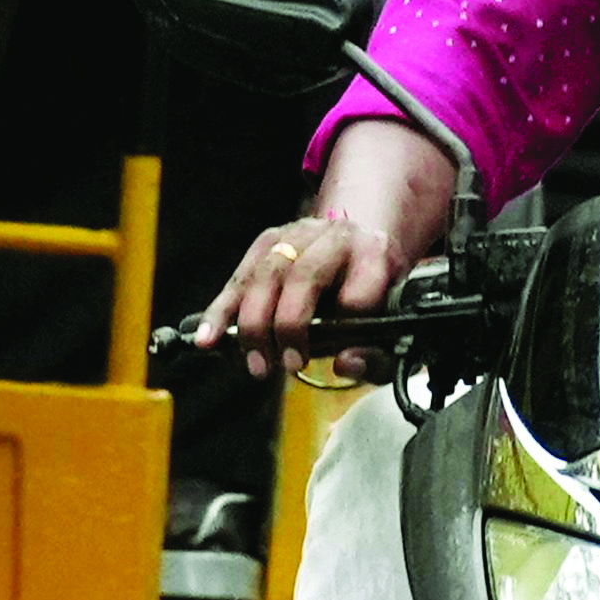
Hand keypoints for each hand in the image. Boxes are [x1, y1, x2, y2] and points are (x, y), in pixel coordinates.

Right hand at [191, 122, 456, 378]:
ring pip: (265, 275)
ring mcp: (296, 234)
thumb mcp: (391, 330)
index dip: (345, 326)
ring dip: (254, 326)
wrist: (357, 249)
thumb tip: (345, 365)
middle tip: (287, 365)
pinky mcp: (266, 242)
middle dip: (289, 326)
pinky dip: (220, 312)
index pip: (359, 292)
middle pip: (305, 276)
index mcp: (376, 255)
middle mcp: (335, 237)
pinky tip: (208, 339)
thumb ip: (377, 356)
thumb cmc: (373, 300)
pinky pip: (238, 279)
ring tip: (255, 364)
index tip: (338, 355)